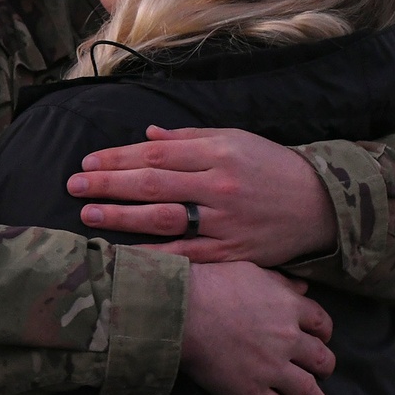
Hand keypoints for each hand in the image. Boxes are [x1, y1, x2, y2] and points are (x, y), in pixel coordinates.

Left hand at [68, 126, 337, 266]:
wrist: (321, 204)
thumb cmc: (273, 168)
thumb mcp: (236, 141)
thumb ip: (189, 139)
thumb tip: (148, 136)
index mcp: (218, 152)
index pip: (156, 155)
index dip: (118, 159)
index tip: (88, 163)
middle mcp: (219, 185)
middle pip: (152, 185)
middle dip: (108, 185)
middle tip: (73, 186)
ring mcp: (224, 221)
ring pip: (163, 220)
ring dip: (122, 218)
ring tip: (89, 214)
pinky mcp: (232, 252)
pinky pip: (186, 256)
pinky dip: (154, 257)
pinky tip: (126, 257)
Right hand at [182, 262, 334, 394]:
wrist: (183, 311)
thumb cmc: (213, 284)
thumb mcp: (252, 272)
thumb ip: (281, 282)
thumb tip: (303, 288)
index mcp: (290, 308)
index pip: (323, 324)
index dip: (323, 334)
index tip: (318, 339)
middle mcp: (288, 340)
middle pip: (322, 360)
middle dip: (324, 367)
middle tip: (318, 371)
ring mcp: (272, 369)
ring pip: (308, 391)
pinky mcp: (251, 392)